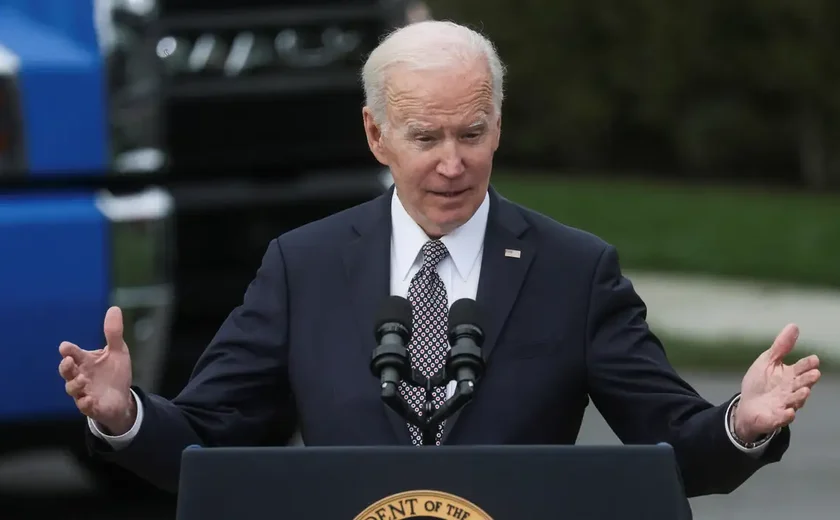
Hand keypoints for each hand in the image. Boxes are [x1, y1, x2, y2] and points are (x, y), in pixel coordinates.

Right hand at [58, 306, 135, 434]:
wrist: (121, 398)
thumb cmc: (114, 373)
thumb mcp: (118, 352)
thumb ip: (113, 333)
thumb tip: (114, 308)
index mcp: (86, 362)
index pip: (73, 354)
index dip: (69, 350)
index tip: (65, 347)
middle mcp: (81, 376)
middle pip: (67, 372)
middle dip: (65, 367)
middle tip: (68, 361)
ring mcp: (85, 392)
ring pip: (73, 390)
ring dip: (75, 384)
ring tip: (82, 380)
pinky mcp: (92, 407)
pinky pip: (85, 407)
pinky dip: (85, 403)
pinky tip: (89, 399)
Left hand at [734, 323, 820, 441]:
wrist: (747, 406)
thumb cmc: (760, 382)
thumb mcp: (768, 361)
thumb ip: (781, 347)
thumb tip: (794, 326)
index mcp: (790, 376)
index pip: (801, 368)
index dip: (808, 364)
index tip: (814, 359)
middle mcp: (791, 391)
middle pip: (801, 384)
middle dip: (808, 380)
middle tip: (814, 374)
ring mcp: (784, 404)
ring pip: (795, 401)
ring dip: (800, 396)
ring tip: (804, 390)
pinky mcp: (775, 417)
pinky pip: (781, 418)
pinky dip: (785, 416)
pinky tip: (788, 412)